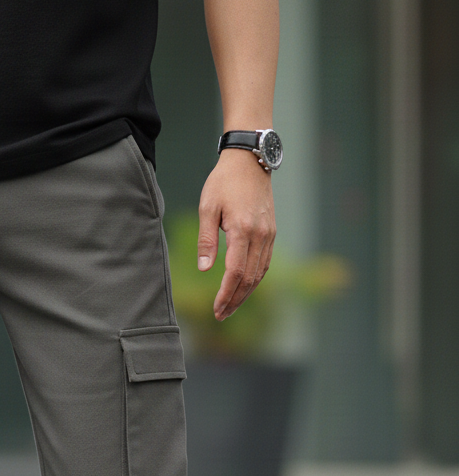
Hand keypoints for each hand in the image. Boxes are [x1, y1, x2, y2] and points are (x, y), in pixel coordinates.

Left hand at [197, 150, 276, 320]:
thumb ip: (206, 240)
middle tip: (220, 315)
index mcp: (243, 230)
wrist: (250, 161)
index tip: (216, 309)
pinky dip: (254, 280)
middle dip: (235, 300)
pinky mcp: (271, 232)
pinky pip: (264, 263)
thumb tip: (204, 269)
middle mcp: (260, 235)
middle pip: (250, 278)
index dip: (226, 294)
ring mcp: (269, 234)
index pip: (235, 272)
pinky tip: (243, 288)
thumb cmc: (224, 182)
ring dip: (245, 293)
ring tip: (230, 307)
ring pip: (260, 273)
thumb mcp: (208, 208)